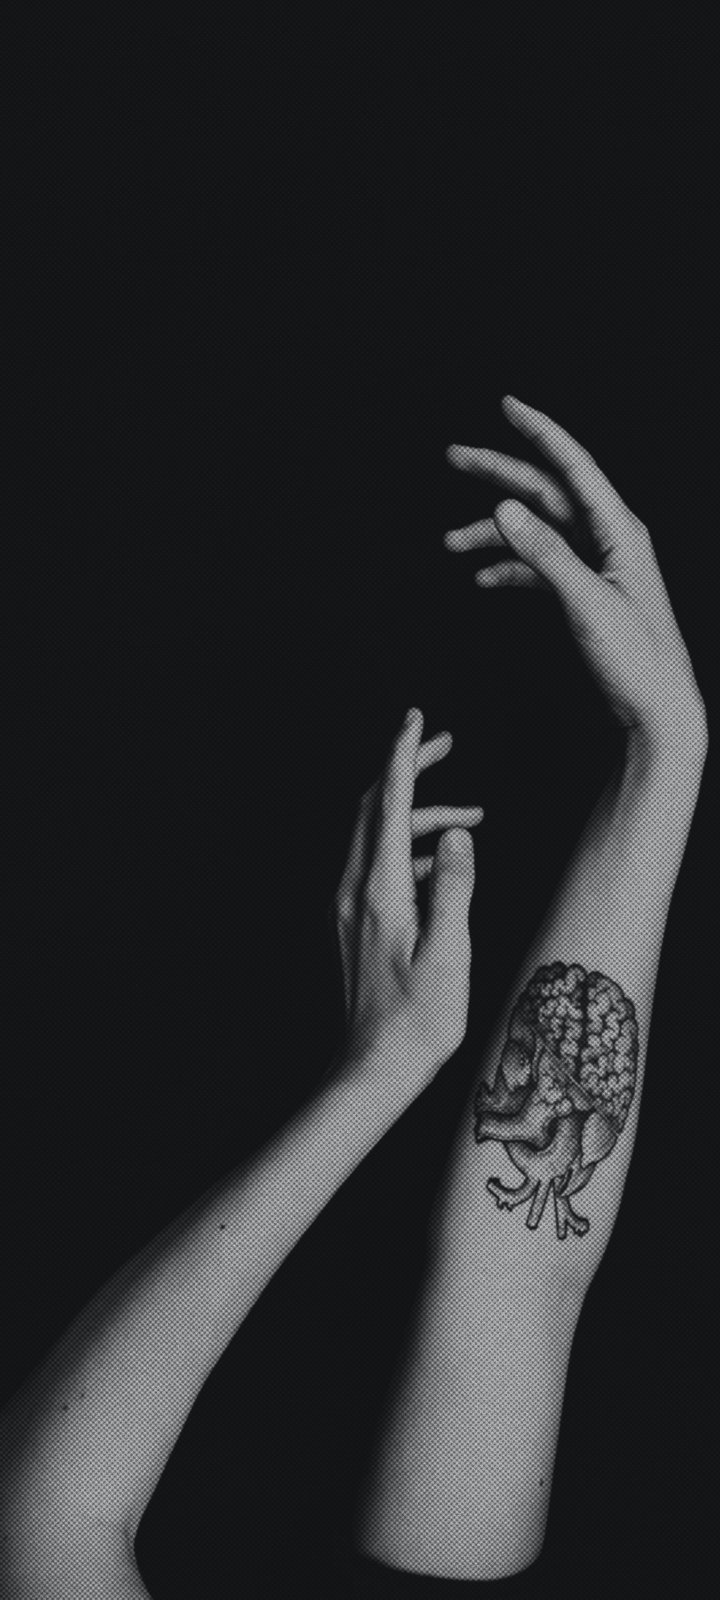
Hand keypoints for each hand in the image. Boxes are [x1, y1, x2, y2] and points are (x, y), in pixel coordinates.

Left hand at [331, 710, 482, 1080]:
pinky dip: (410, 847)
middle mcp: (354, 888)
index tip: (416, 719)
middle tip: (444, 743)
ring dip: (419, 815)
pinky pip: (377, 863)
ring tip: (472, 819)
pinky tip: (445, 865)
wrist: (374, 1067)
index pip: (389, 802)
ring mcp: (348, 905)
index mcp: (380, 888)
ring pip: (376, 834)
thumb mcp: (452, 951)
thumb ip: (456, 887)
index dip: (404, 755)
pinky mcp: (352, 922)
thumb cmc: (419, 1019)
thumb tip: (460, 834)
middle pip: (373, 805)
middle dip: (406, 768)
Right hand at [445, 396, 707, 757]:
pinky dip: (510, 568)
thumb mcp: (586, 602)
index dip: (539, 431)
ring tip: (450, 543)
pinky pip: (539, 568)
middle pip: (546, 492)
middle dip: (500, 474)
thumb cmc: (636, 659)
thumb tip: (505, 509)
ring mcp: (595, 568)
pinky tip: (483, 578)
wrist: (656, 711)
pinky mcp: (584, 595)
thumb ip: (544, 554)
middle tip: (455, 457)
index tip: (506, 405)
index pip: (573, 466)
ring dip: (493, 533)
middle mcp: (607, 541)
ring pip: (536, 532)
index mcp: (618, 531)